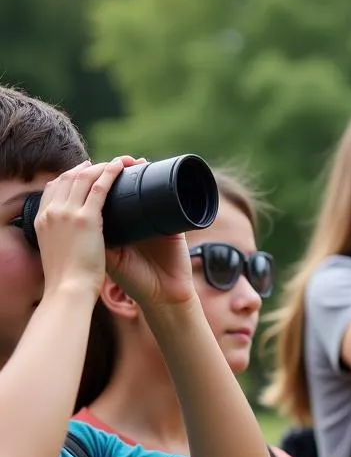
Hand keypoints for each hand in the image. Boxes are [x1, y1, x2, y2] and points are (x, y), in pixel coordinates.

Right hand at [33, 159, 123, 298]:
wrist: (68, 290)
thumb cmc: (67, 280)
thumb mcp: (55, 255)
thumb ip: (60, 241)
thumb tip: (69, 241)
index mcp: (41, 220)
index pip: (52, 189)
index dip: (67, 178)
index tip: (79, 173)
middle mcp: (51, 212)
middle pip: (67, 178)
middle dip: (84, 168)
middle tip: (99, 165)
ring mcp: (66, 213)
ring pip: (82, 178)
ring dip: (99, 167)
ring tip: (115, 164)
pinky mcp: (86, 219)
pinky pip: (99, 187)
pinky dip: (109, 173)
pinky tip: (120, 166)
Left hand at [104, 156, 196, 309]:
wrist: (162, 296)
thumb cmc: (133, 280)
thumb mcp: (107, 256)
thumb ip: (90, 238)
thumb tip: (68, 213)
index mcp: (120, 226)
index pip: (107, 196)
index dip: (100, 178)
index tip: (91, 165)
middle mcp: (138, 221)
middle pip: (129, 188)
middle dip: (121, 170)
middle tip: (116, 160)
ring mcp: (157, 221)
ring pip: (150, 190)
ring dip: (144, 171)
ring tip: (136, 161)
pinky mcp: (176, 225)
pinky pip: (173, 201)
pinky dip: (167, 186)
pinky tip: (158, 173)